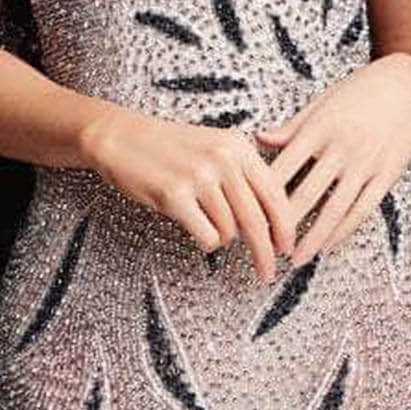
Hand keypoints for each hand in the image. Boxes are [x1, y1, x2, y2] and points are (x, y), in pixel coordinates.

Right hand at [89, 108, 297, 282]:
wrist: (122, 137)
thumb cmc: (169, 148)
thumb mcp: (215, 148)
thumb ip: (244, 176)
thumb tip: (272, 221)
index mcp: (238, 147)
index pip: (275, 194)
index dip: (285, 226)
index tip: (288, 247)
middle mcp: (223, 159)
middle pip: (257, 220)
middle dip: (266, 252)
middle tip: (268, 272)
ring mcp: (199, 177)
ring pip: (230, 232)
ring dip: (221, 236)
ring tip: (201, 218)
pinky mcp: (175, 196)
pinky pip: (207, 237)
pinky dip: (205, 240)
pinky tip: (193, 226)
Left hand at [254, 54, 410, 266]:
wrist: (410, 88)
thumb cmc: (360, 92)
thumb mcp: (322, 102)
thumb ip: (292, 127)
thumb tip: (258, 139)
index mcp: (320, 128)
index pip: (284, 167)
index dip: (264, 194)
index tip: (248, 213)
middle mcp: (342, 147)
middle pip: (306, 193)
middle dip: (284, 224)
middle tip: (265, 246)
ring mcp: (366, 164)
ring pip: (334, 209)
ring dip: (313, 237)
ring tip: (296, 258)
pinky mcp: (386, 176)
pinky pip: (362, 209)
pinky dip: (343, 230)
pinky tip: (327, 245)